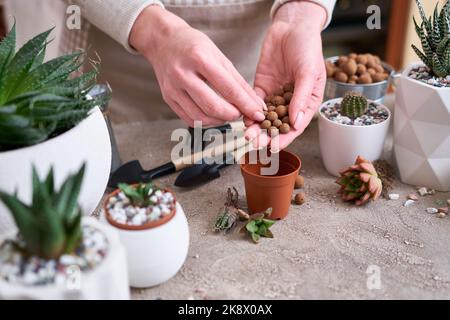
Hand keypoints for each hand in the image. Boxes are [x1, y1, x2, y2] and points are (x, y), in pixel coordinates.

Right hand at [130, 6, 264, 126]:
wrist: (163, 41)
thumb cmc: (194, 46)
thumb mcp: (219, 56)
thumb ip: (238, 81)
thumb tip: (255, 104)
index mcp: (199, 58)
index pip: (228, 89)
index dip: (246, 105)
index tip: (258, 113)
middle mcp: (183, 74)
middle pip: (212, 106)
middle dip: (232, 115)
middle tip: (241, 113)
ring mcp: (172, 88)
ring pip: (200, 117)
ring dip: (219, 121)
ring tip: (228, 114)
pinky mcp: (168, 99)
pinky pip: (189, 119)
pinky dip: (206, 122)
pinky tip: (213, 116)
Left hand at [245, 2, 326, 150]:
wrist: (292, 27)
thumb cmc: (308, 48)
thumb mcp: (309, 72)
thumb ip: (301, 97)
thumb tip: (295, 122)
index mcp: (306, 103)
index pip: (295, 126)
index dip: (285, 138)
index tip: (274, 148)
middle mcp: (290, 103)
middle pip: (277, 125)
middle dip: (266, 136)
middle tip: (255, 142)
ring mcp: (275, 95)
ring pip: (264, 117)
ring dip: (255, 126)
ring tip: (247, 134)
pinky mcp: (261, 87)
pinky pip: (253, 102)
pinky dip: (248, 111)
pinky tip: (243, 117)